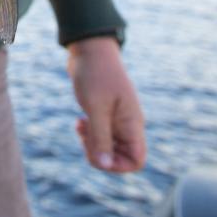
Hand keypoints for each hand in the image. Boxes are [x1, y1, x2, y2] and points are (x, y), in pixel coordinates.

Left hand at [66, 36, 145, 173]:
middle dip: (100, 155)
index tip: (99, 153)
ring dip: (92, 144)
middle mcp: (127, 124)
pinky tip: (79, 122)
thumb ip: (101, 137)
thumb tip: (104, 165)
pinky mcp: (105, 114)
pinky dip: (89, 134)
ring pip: (109, 148)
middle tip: (86, 137)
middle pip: (121, 157)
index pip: (137, 160)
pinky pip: (100, 135)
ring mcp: (116, 120)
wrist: (88, 49)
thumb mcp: (96, 108)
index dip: (119, 166)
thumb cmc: (95, 74)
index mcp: (131, 124)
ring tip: (81, 127)